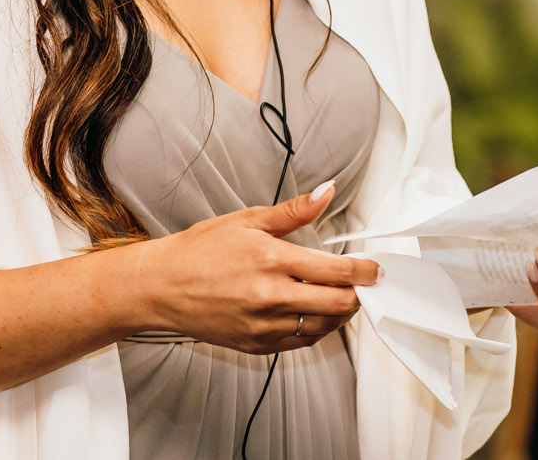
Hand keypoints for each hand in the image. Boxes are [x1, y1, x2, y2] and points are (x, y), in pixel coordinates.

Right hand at [131, 181, 380, 354]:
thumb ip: (294, 211)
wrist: (161, 287)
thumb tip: (327, 192)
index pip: (337, 272)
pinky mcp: (256, 345)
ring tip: (337, 295)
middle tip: (362, 283)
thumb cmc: (200, 251)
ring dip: (338, 312)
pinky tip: (312, 312)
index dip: (366, 271)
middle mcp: (270, 296)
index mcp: (271, 259)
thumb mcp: (247, 220)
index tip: (375, 269)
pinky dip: (315, 328)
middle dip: (358, 294)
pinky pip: (301, 342)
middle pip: (339, 305)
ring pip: (323, 327)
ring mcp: (263, 325)